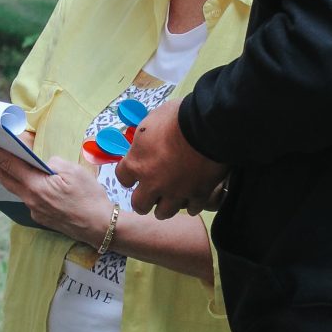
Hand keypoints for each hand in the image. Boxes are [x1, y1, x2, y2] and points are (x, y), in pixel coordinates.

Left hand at [0, 140, 112, 245]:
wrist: (100, 227)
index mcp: (36, 186)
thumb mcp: (73, 171)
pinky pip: (29, 198)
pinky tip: (28, 182)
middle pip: (6, 179)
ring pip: (16, 189)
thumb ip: (53, 163)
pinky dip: (24, 187)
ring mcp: (35, 211)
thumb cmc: (89, 198)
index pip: (9, 165)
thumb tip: (44, 164)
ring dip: (6, 176)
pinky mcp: (42, 217)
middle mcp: (31, 200)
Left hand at [115, 99, 226, 219]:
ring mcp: (176, 192)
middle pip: (139, 205)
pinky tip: (192, 198)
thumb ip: (145, 137)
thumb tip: (145, 139)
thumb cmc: (178, 117)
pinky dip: (191, 204)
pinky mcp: (198, 195)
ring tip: (170, 200)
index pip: (122, 178)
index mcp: (138, 163)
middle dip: (143, 200)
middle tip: (150, 194)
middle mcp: (153, 183)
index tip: (133, 175)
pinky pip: (191, 209)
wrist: (208, 126)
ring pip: (163, 213)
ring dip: (165, 206)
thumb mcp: (152, 120)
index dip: (128, 176)